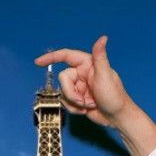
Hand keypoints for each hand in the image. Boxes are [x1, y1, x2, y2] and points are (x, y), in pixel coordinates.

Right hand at [35, 37, 155, 155]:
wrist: (117, 117)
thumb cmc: (115, 96)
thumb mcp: (105, 75)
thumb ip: (100, 56)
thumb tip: (103, 38)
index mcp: (87, 64)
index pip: (66, 56)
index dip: (51, 58)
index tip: (38, 62)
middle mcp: (81, 74)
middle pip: (63, 80)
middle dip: (72, 93)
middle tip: (84, 100)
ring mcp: (79, 87)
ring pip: (63, 93)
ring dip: (74, 102)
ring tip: (89, 104)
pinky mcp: (78, 99)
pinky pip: (66, 102)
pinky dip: (75, 108)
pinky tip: (86, 109)